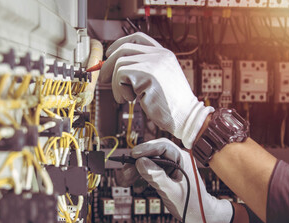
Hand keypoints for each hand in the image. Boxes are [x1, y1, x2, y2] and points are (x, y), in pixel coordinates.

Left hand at [99, 32, 212, 147]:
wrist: (186, 117)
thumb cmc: (171, 104)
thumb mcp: (159, 79)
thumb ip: (144, 69)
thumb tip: (115, 66)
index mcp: (164, 54)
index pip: (138, 38)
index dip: (120, 43)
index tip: (110, 54)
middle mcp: (159, 55)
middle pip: (124, 49)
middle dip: (108, 64)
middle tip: (102, 78)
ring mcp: (154, 63)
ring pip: (119, 64)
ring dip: (115, 84)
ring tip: (126, 97)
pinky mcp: (147, 74)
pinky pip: (120, 75)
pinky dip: (119, 90)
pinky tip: (130, 99)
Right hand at [131, 138, 232, 222]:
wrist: (201, 215)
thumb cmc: (192, 204)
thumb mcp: (173, 192)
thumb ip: (157, 177)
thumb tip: (140, 162)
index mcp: (182, 158)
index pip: (162, 147)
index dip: (146, 149)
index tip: (133, 154)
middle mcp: (175, 159)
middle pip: (152, 153)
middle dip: (137, 161)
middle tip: (125, 170)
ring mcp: (169, 166)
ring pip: (148, 162)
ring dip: (135, 170)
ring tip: (125, 180)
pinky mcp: (164, 174)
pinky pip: (149, 171)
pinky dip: (140, 177)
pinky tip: (136, 186)